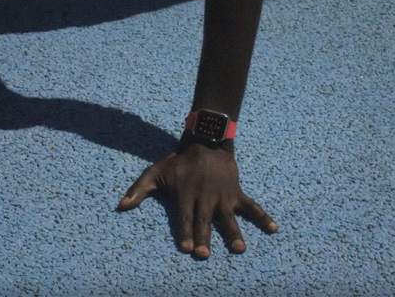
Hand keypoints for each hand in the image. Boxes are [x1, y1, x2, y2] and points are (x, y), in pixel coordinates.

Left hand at [118, 136, 276, 258]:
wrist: (205, 140)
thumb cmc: (178, 161)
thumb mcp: (155, 172)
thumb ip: (139, 190)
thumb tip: (121, 206)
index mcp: (185, 195)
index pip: (184, 218)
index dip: (185, 233)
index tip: (186, 248)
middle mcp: (204, 198)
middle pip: (204, 222)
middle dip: (204, 238)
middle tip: (204, 254)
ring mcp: (222, 196)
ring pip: (228, 218)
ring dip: (233, 233)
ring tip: (238, 248)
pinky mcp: (236, 192)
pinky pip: (252, 206)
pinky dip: (263, 216)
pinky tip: (273, 228)